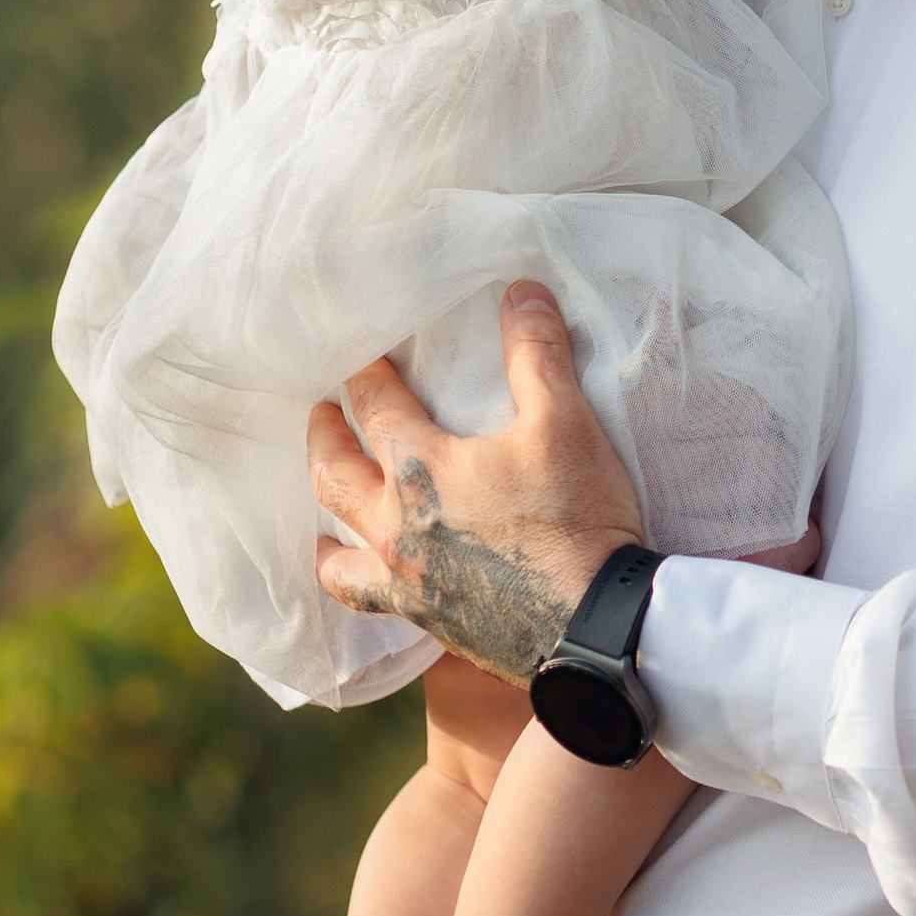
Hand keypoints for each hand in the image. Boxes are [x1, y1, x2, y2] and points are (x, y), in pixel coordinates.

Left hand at [309, 282, 640, 680]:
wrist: (595, 625)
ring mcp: (409, 584)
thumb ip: (537, 354)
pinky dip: (364, 592)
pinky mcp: (432, 624)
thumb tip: (521, 290)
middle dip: (322, 441)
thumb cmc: (577, 518)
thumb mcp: (565, 422)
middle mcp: (398, 529)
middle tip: (320, 418)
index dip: (365, 377)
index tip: (359, 357)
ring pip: (340, 560)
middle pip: (333, 478)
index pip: (375, 409)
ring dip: (327, 534)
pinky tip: (380, 588)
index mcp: (421, 471)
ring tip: (324, 527)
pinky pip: (375, 608)